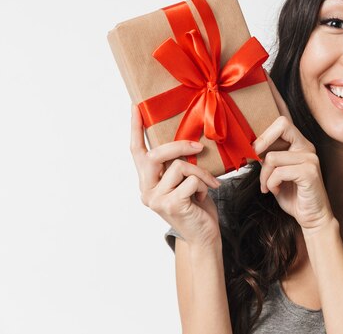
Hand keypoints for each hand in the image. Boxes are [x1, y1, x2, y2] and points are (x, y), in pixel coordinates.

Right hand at [130, 104, 221, 246]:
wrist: (204, 236)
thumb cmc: (196, 206)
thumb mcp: (184, 181)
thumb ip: (177, 166)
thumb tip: (189, 142)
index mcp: (147, 181)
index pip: (137, 151)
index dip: (136, 128)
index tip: (136, 107)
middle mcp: (146, 190)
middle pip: (156, 155)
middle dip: (179, 146)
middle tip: (198, 147)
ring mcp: (156, 199)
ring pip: (179, 167)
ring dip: (200, 173)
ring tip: (206, 186)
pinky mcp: (171, 204)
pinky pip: (191, 180)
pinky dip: (204, 185)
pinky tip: (202, 198)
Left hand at [253, 76, 333, 231]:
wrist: (311, 217)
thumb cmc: (291, 194)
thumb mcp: (273, 173)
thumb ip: (265, 157)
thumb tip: (249, 148)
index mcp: (296, 142)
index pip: (283, 114)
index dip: (274, 95)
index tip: (264, 75)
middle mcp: (305, 145)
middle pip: (280, 124)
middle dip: (262, 142)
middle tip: (256, 158)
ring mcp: (310, 156)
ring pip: (273, 154)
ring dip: (264, 174)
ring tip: (268, 186)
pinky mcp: (310, 171)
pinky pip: (279, 170)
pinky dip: (271, 183)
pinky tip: (276, 191)